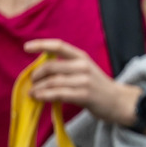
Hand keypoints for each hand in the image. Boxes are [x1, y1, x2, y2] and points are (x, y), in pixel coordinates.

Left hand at [25, 39, 139, 124]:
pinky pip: (58, 94)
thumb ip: (67, 67)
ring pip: (52, 82)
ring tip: (33, 93)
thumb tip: (40, 70)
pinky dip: (45, 96)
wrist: (119, 102)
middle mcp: (83, 66)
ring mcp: (84, 81)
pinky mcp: (85, 95)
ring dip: (38, 88)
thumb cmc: (98, 87)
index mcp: (82, 57)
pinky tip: (39, 98)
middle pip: (51, 67)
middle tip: (32, 82)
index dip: (41, 45)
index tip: (26, 47)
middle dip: (37, 75)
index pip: (59, 46)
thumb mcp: (85, 70)